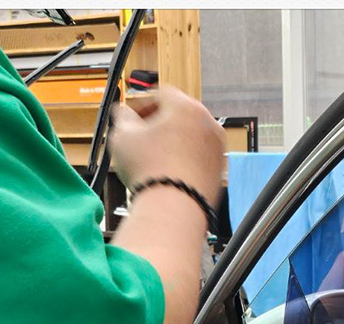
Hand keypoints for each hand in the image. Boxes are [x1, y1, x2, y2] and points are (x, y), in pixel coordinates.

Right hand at [108, 86, 225, 206]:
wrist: (175, 209)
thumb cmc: (149, 170)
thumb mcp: (123, 136)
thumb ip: (123, 117)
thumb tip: (125, 113)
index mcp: (187, 107)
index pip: (162, 94)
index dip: (142, 105)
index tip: (131, 119)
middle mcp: (209, 123)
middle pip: (180, 115)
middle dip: (159, 124)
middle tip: (141, 138)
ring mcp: (218, 148)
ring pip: (191, 137)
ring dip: (172, 143)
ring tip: (153, 159)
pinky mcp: (221, 170)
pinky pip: (199, 158)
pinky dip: (185, 160)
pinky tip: (168, 173)